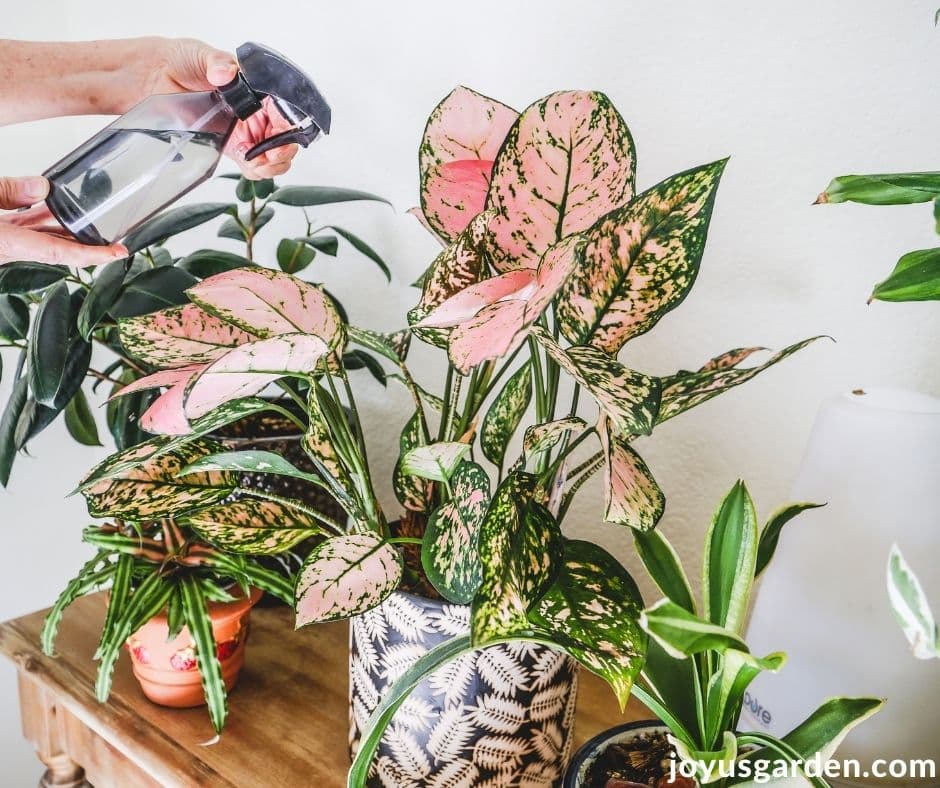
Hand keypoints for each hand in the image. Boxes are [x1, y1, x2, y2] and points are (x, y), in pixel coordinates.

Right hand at [0, 177, 126, 265]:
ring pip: (42, 238)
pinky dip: (42, 220)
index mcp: (7, 244)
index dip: (93, 254)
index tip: (117, 252)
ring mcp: (4, 246)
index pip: (60, 252)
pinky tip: (52, 208)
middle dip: (88, 243)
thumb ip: (8, 191)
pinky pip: (27, 231)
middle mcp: (8, 251)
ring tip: (91, 221)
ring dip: (66, 228)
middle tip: (114, 240)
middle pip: (59, 248)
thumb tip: (43, 187)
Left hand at [144, 38, 299, 179]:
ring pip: (273, 156)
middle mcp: (257, 112)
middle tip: (269, 155)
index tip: (280, 136)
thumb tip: (225, 72)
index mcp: (258, 90)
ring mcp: (246, 132)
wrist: (155, 75)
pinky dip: (256, 170)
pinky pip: (253, 165)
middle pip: (285, 138)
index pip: (285, 111)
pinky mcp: (232, 147)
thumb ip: (217, 62)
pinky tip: (248, 165)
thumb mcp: (202, 54)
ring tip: (256, 161)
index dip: (288, 126)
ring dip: (271, 164)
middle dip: (282, 151)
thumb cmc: (183, 60)